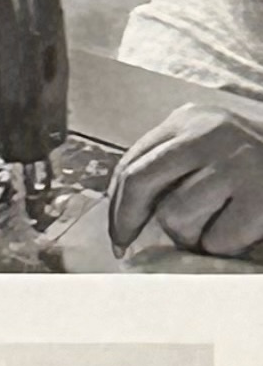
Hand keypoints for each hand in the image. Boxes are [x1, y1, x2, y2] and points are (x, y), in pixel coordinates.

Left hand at [108, 105, 262, 260]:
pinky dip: (225, 245)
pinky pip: (216, 239)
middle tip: (127, 246)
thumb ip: (174, 164)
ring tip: (218, 225)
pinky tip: (244, 231)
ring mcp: (237, 163)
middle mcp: (210, 134)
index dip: (116, 204)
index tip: (117, 233)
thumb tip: (125, 213)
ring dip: (191, 235)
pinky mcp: (261, 197)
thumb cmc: (257, 166)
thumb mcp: (213, 147)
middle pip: (138, 183)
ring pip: (175, 217)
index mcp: (192, 119)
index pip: (132, 162)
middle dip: (127, 220)